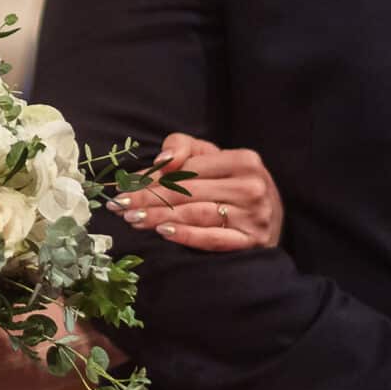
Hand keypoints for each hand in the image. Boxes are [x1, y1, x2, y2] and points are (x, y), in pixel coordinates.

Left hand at [112, 132, 282, 250]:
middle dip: (149, 199)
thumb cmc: (232, 183)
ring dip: (160, 217)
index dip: (154, 178)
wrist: (269, 217)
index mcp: (244, 161)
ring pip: (197, 215)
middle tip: (120, 206)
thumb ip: (184, 147)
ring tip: (133, 219)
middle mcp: (252, 187)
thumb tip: (162, 160)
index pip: (189, 169)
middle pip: (189, 192)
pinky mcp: (251, 242)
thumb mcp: (212, 156)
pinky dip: (186, 235)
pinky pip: (213, 239)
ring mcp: (254, 217)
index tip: (125, 187)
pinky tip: (163, 232)